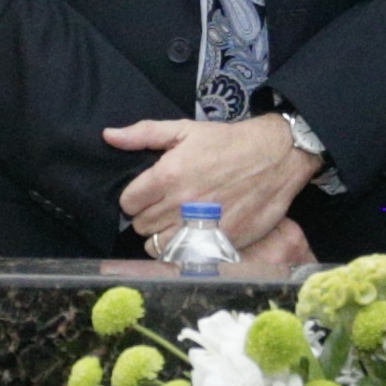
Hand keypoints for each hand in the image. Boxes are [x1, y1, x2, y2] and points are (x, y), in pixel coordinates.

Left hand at [103, 112, 320, 256]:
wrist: (276, 156)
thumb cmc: (229, 142)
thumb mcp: (185, 129)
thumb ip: (143, 134)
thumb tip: (109, 136)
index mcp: (168, 175)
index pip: (128, 202)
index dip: (134, 198)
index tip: (147, 194)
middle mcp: (181, 203)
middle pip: (141, 226)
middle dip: (148, 216)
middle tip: (164, 206)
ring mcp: (201, 225)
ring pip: (158, 246)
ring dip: (162, 236)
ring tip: (175, 222)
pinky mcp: (221, 241)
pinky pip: (186, 255)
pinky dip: (184, 248)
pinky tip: (192, 234)